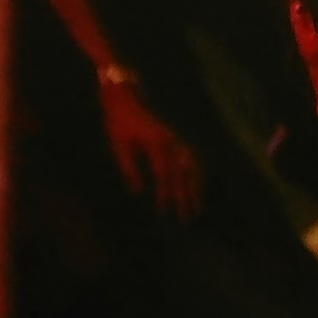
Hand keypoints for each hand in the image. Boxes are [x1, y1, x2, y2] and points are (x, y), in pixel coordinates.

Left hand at [99, 81, 205, 220]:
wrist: (126, 99)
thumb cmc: (119, 123)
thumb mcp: (119, 145)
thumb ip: (129, 168)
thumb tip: (138, 192)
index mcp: (155, 143)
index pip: (163, 175)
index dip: (164, 194)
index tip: (164, 212)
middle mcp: (169, 141)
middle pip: (181, 173)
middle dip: (185, 197)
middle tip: (187, 218)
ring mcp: (174, 139)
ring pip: (191, 166)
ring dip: (195, 187)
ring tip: (198, 207)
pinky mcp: (174, 139)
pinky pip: (189, 158)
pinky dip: (195, 173)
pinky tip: (196, 186)